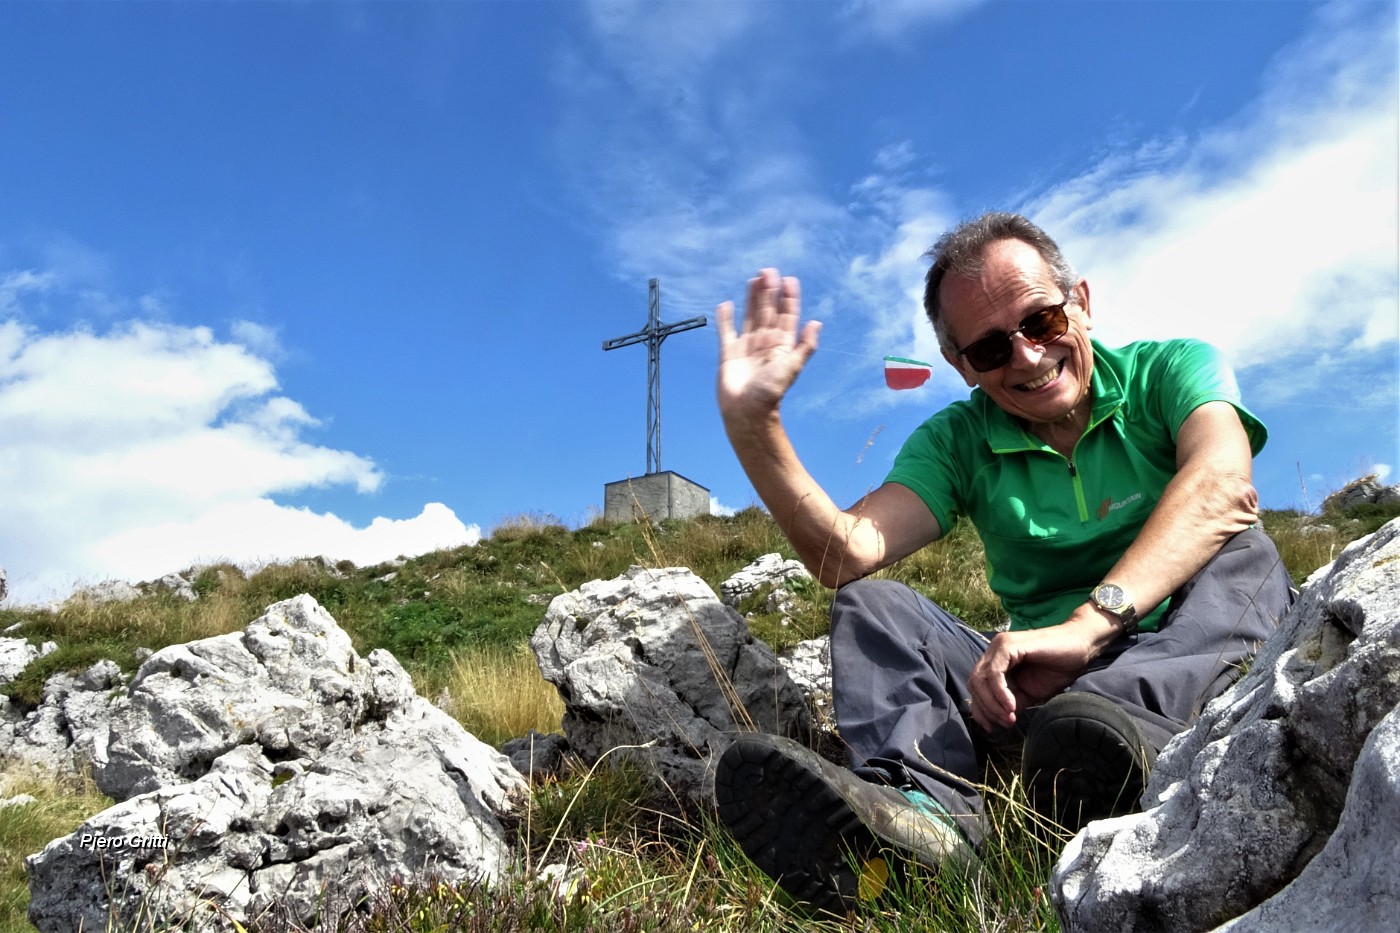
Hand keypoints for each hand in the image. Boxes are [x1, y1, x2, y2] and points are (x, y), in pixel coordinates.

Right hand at [716, 269, 821, 421]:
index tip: (789, 280)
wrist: (747, 411)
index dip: (789, 298)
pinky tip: (726, 304)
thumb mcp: (791, 366)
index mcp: (782, 345)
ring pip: (750, 316)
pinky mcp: (729, 353)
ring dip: (752, 298)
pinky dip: (725, 318)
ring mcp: (747, 346)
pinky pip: (727, 331)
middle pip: (768, 311)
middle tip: (769, 271)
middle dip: (769, 292)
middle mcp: (765, 343)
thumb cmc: (771, 392)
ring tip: (754, 279)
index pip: (786, 316)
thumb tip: (817, 323)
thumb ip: (805, 346)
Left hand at [966, 623, 1097, 730]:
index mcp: (996, 662)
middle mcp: (993, 652)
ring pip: (980, 679)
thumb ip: (1010, 703)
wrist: (1081, 647)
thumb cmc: (1058, 668)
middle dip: (986, 709)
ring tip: (1009, 717)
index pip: (977, 687)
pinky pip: (994, 673)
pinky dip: (1000, 692)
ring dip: (992, 703)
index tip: (994, 727)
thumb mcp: (1030, 693)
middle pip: (974, 684)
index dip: (982, 709)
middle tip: (1004, 723)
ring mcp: (999, 646)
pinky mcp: (1008, 645)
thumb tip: (995, 721)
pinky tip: (1011, 705)